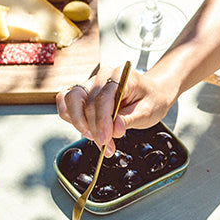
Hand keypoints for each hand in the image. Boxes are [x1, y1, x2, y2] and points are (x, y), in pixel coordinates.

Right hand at [56, 65, 171, 155]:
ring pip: (71, 100)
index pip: (103, 98)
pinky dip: (71, 118)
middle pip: (86, 101)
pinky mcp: (84, 93)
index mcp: (121, 75)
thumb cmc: (151, 99)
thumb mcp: (148, 112)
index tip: (106, 139)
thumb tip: (114, 129)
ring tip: (96, 138)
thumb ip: (130, 120)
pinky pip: (67, 103)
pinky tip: (87, 129)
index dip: (102, 121)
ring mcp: (91, 83)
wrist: (152, 94)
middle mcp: (103, 76)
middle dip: (92, 127)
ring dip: (79, 123)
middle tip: (105, 144)